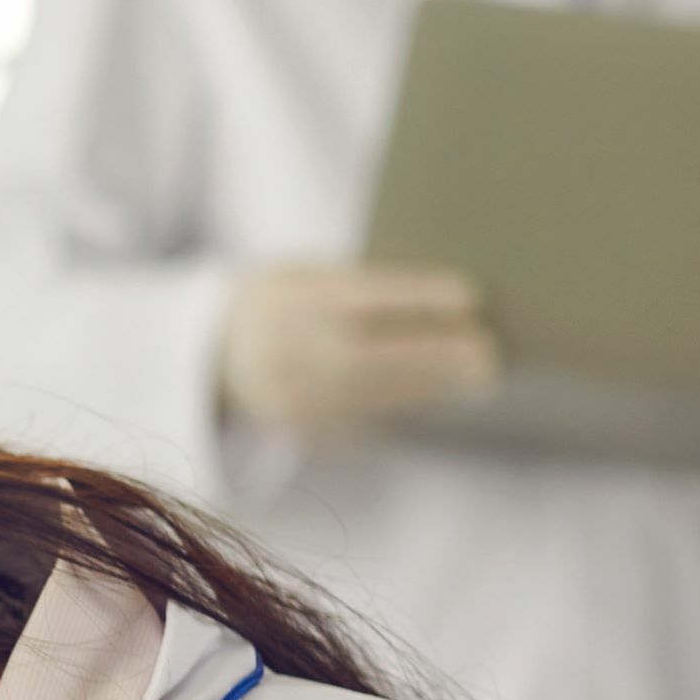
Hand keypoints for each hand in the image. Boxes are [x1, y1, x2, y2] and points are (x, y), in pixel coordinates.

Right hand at [218, 263, 500, 438]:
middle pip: (371, 355)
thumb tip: (440, 299)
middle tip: (488, 353)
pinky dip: (406, 402)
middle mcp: (284, 349)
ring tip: (480, 378)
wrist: (211, 352)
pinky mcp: (298, 425)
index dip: (417, 297)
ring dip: (431, 385)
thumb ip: (357, 285)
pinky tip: (442, 394)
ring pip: (371, 392)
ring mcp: (287, 393)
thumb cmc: (283, 298)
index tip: (470, 295)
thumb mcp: (306, 274)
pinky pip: (361, 415)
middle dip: (433, 355)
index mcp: (288, 299)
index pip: (361, 297)